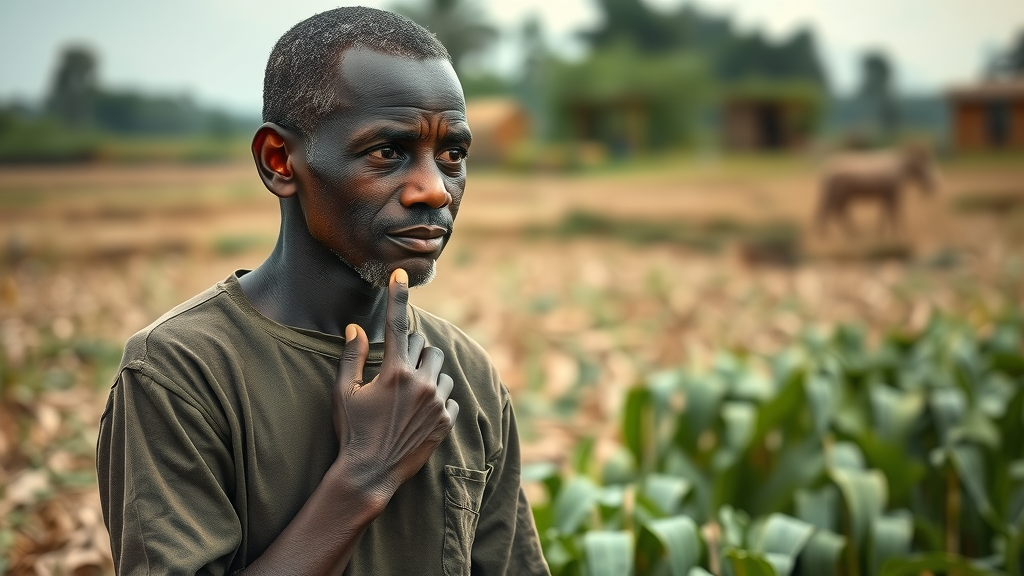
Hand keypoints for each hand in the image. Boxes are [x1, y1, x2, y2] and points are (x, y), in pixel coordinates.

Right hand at [333, 268, 459, 498]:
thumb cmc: (352, 431)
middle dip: (413, 353)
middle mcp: (421, 384)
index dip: (398, 296)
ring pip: (441, 371)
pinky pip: (450, 397)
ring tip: (408, 396)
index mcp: (395, 372)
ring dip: (428, 375)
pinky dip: (438, 399)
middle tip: (396, 373)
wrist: (370, 474)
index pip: (398, 324)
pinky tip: (418, 414)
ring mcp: (437, 403)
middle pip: (427, 347)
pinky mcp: (447, 421)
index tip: (401, 274)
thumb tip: (355, 327)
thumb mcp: (343, 393)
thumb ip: (351, 356)